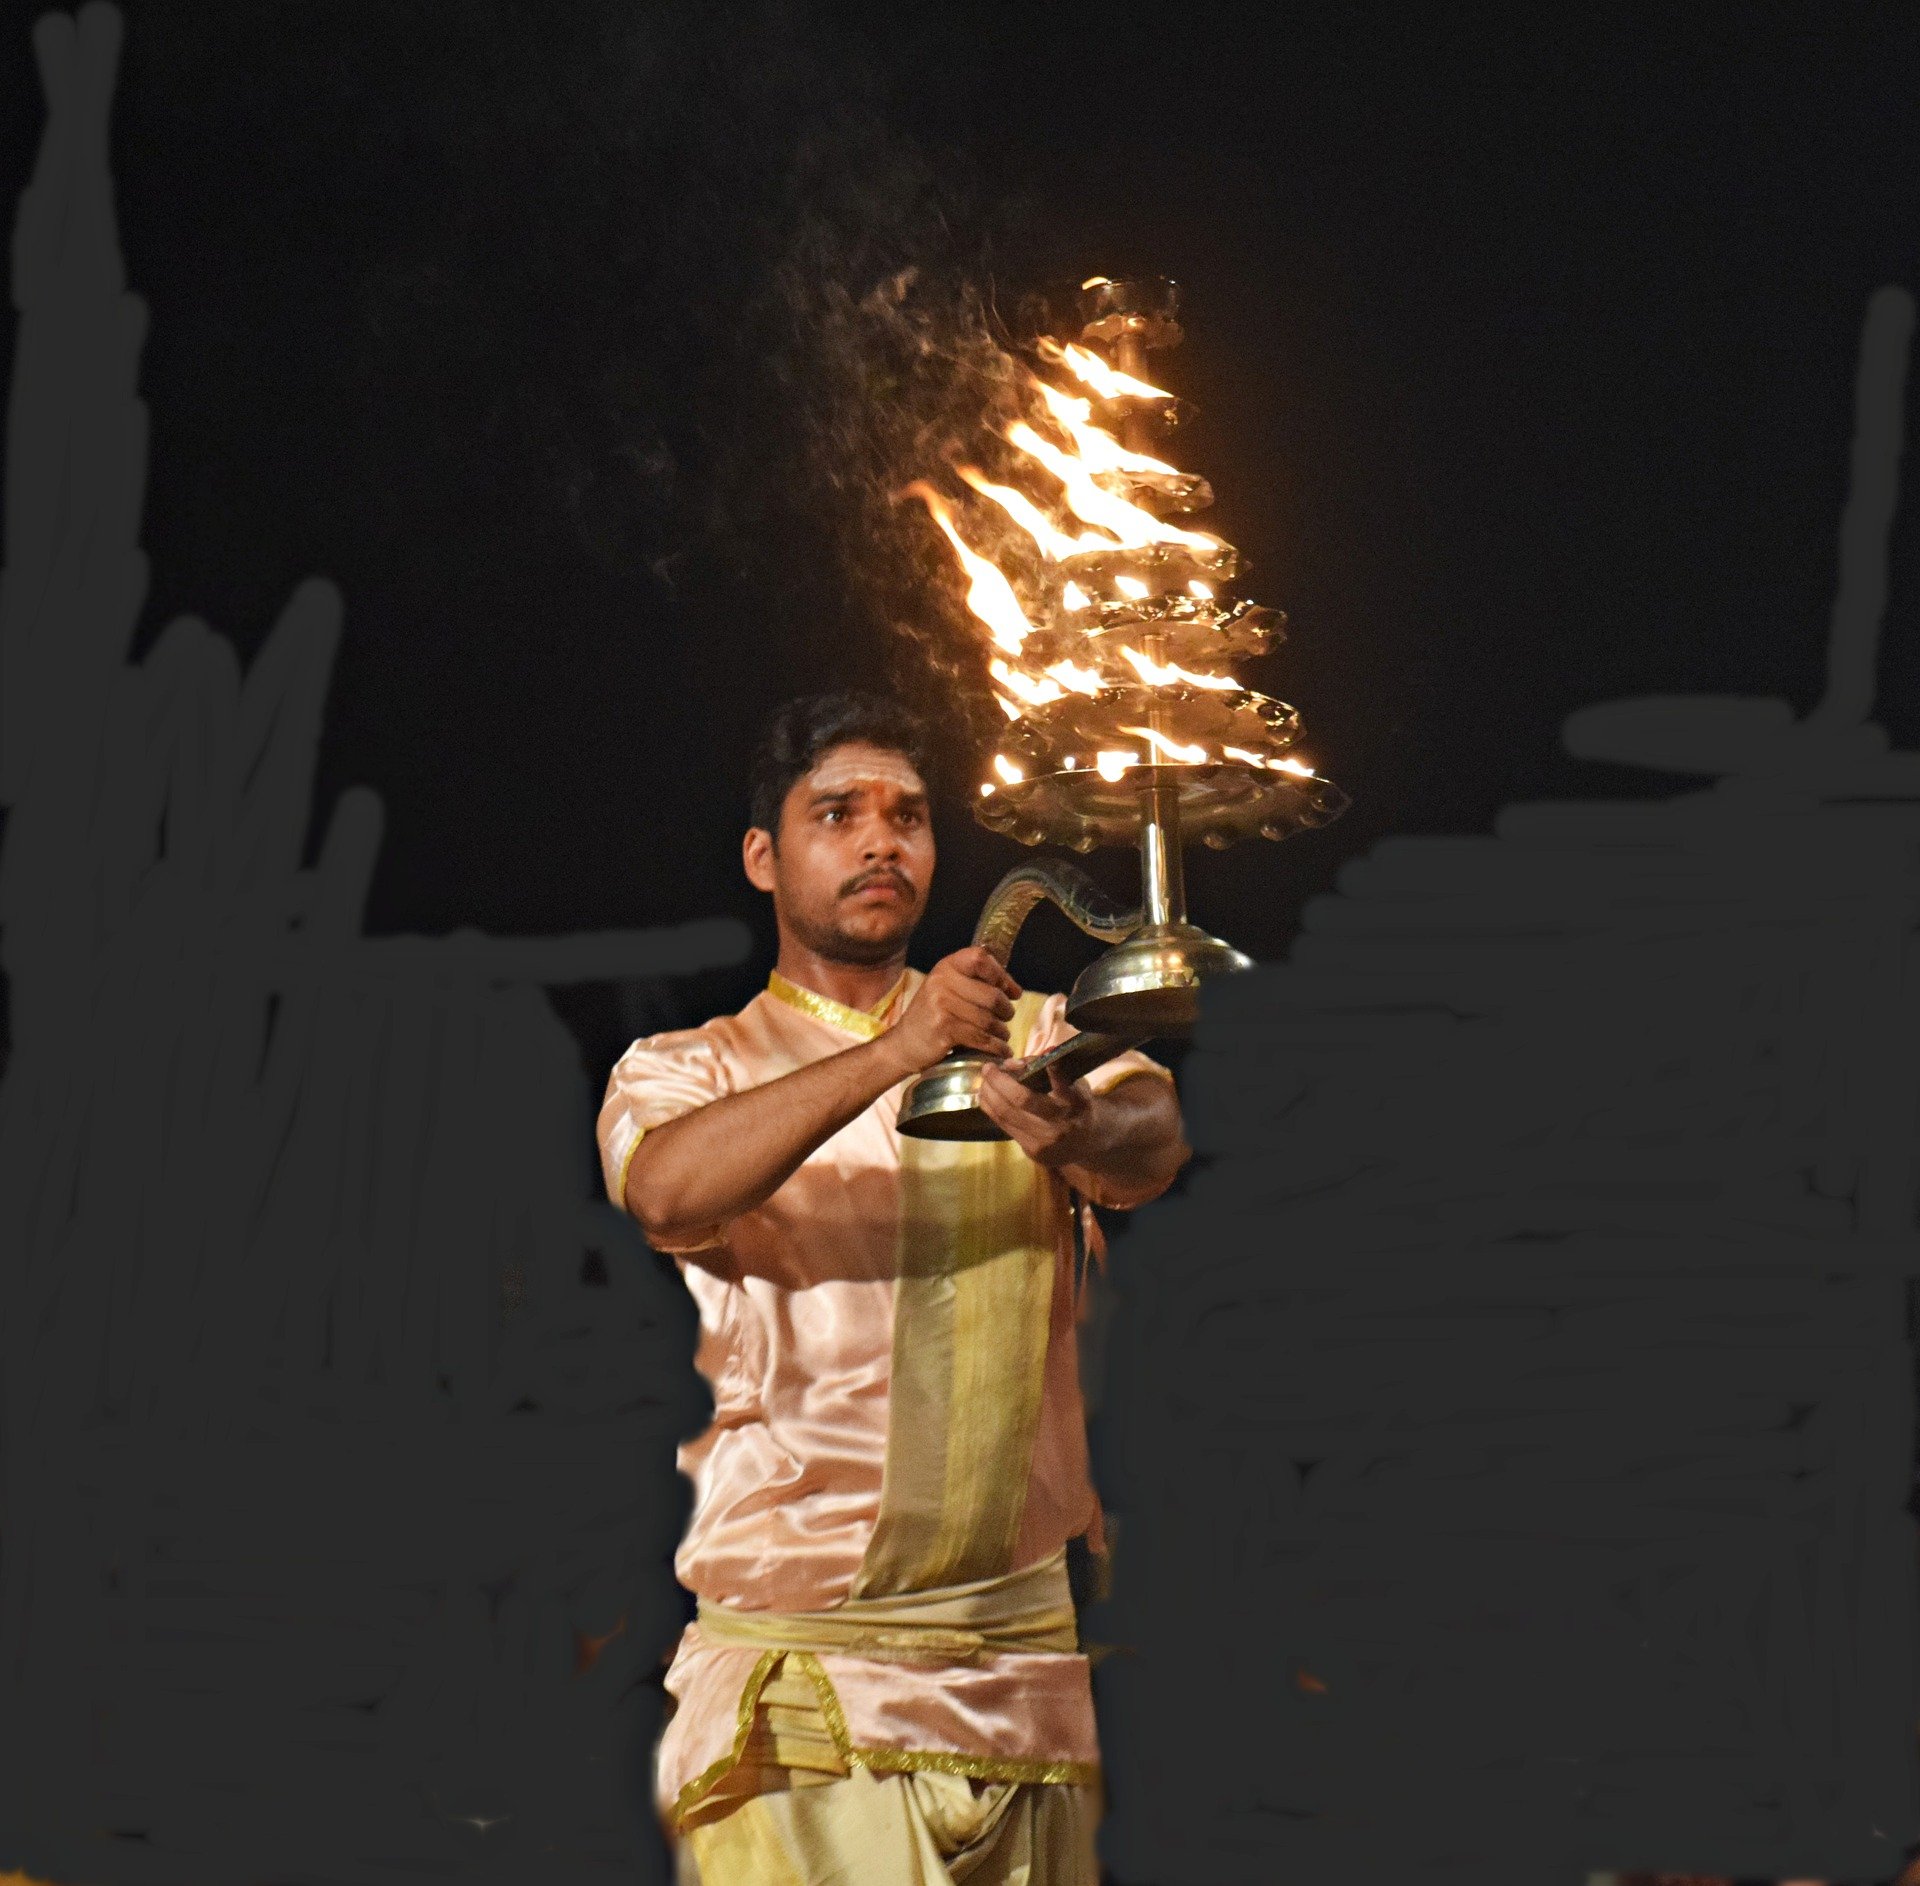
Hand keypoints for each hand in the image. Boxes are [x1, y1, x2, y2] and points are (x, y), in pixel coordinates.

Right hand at [883, 947, 1020, 1072]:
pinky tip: (1001, 1050)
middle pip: (992, 994)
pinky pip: (981, 1037)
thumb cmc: (932, 1016)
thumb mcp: (947, 989)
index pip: (981, 958)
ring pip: (989, 1019)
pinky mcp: (944, 1029)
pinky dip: (996, 1047)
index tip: (1012, 992)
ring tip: (1002, 1036)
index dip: (1002, 975)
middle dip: (1006, 1010)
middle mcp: (942, 982)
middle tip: (1007, 1018)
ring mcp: (941, 1005)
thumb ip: (975, 983)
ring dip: (1002, 1031)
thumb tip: (1014, 990)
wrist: (904, 1043)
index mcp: (946, 967)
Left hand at [976, 1058, 1103, 1167]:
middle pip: (1022, 1100)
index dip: (1050, 1070)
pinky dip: (991, 1108)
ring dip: (989, 1094)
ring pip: (1006, 1114)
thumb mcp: (1075, 1084)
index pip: (1063, 1085)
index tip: (1033, 1056)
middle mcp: (1061, 1124)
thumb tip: (1016, 1063)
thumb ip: (1050, 1071)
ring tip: (984, 1080)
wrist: (1088, 1143)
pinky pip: (1004, 1126)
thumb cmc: (1078, 1106)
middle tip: (989, 1067)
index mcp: (1077, 1103)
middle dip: (999, 1081)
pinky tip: (986, 1096)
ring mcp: (1045, 1141)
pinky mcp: (1032, 1152)